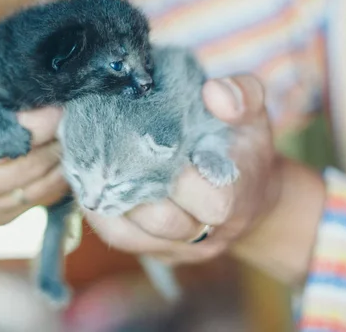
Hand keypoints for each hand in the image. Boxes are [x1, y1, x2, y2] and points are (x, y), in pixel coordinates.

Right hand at [0, 0, 68, 225]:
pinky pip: (35, 204)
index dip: (31, 125)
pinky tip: (65, 153)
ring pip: (31, 190)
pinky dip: (56, 179)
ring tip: (78, 131)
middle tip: (80, 114)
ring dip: (60, 160)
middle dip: (53, 141)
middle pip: (16, 169)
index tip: (63, 104)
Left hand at [85, 75, 281, 263]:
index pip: (213, 201)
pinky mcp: (157, 252)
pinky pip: (119, 237)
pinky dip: (100, 210)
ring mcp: (180, 248)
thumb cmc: (245, 148)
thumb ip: (242, 96)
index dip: (184, 176)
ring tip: (95, 164)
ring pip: (131, 235)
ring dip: (109, 198)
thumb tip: (212, 92)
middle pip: (164, 221)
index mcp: (236, 199)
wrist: (250, 195)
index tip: (161, 143)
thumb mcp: (253, 114)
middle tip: (116, 149)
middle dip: (137, 184)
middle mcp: (207, 234)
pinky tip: (91, 181)